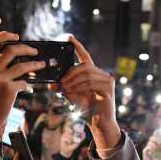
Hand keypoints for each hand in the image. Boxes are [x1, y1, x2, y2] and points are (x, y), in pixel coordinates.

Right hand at [0, 31, 43, 153]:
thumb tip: (12, 56)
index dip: (4, 35)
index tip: (16, 35)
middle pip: (10, 50)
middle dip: (26, 48)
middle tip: (35, 51)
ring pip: (22, 66)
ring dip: (35, 65)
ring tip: (42, 65)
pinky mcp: (8, 90)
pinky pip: (23, 82)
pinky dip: (27, 84)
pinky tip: (28, 86)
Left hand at [59, 36, 119, 150]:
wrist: (98, 122)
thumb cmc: (86, 108)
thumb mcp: (71, 96)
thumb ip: (63, 88)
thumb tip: (51, 84)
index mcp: (92, 73)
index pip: (84, 56)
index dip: (77, 46)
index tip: (68, 37)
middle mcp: (101, 73)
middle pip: (84, 66)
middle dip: (70, 73)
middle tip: (61, 82)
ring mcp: (107, 79)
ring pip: (87, 75)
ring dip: (73, 82)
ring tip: (65, 89)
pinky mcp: (109, 87)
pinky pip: (91, 83)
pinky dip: (79, 87)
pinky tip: (72, 92)